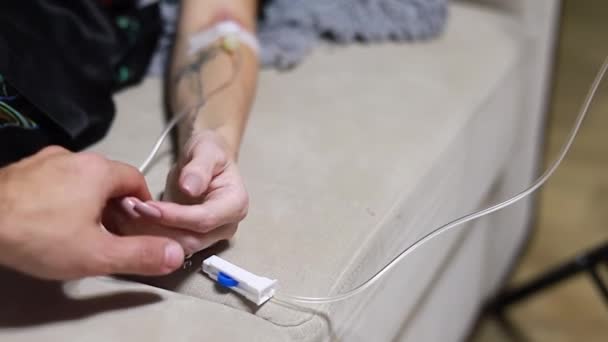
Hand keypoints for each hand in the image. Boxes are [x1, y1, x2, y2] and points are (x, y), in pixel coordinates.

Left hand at [0, 146, 184, 279]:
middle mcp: (74, 157)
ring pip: (80, 179)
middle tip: (109, 235)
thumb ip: (140, 254)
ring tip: (77, 230)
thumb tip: (176, 253)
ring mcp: (45, 160)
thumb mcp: (97, 254)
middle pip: (108, 180)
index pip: (136, 180)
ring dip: (87, 201)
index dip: (142, 204)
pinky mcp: (21, 169)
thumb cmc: (40, 236)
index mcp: (99, 170)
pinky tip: (48, 219)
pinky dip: (60, 196)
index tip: (138, 225)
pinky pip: (53, 180)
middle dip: (114, 206)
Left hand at [123, 130, 248, 254]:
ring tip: (126, 214)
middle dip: (158, 228)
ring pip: (176, 247)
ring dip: (149, 235)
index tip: (148, 206)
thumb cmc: (208, 151)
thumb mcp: (206, 150)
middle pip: (190, 239)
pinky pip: (168, 245)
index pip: (204, 219)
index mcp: (235, 205)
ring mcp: (209, 236)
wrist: (204, 159)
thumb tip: (190, 188)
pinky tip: (129, 220)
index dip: (175, 216)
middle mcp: (225, 227)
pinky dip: (147, 236)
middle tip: (130, 210)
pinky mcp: (191, 239)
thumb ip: (200, 168)